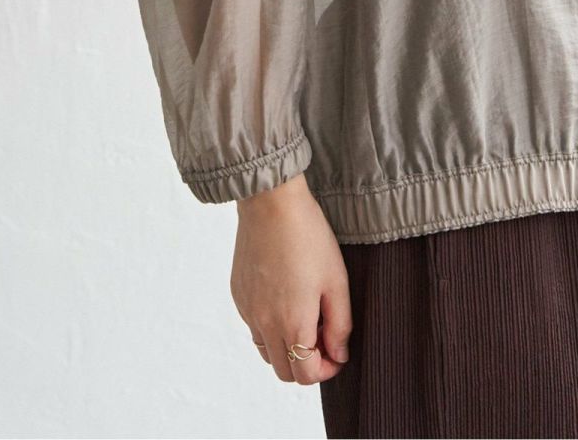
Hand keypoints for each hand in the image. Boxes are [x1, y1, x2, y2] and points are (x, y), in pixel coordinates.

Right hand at [231, 175, 352, 385]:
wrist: (271, 203)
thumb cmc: (308, 237)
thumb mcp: (336, 280)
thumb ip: (340, 324)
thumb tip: (338, 354)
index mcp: (291, 322)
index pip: (304, 375)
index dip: (326, 370)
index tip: (338, 352)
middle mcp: (264, 324)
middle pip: (284, 371)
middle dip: (307, 363)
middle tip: (324, 334)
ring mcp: (247, 311)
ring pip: (266, 352)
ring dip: (287, 347)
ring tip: (306, 315)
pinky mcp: (238, 296)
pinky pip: (254, 327)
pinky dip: (270, 326)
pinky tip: (286, 296)